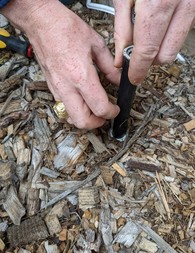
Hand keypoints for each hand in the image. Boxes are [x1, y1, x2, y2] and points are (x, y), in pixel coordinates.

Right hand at [1, 0, 119, 128]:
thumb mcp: (96, 44)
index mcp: (81, 75)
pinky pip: (63, 108)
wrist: (41, 23)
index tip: (116, 109)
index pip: (99, 107)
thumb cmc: (65, 28)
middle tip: (105, 116)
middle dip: (97, 124)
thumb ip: (109, 66)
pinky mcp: (51, 87)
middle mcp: (67, 87)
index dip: (112, 112)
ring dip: (85, 119)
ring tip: (94, 110)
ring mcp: (57, 89)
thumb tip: (118, 80)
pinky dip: (75, 110)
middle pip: (82, 121)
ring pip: (70, 118)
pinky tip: (82, 101)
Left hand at [113, 0, 194, 84]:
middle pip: (166, 55)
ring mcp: (194, 5)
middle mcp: (183, 4)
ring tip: (148, 30)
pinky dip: (169, 33)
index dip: (138, 68)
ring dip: (160, 46)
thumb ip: (122, 30)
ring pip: (176, 46)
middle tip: (138, 51)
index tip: (133, 76)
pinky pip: (183, 31)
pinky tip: (161, 21)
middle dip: (149, 59)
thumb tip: (121, 59)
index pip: (148, 50)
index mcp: (160, 2)